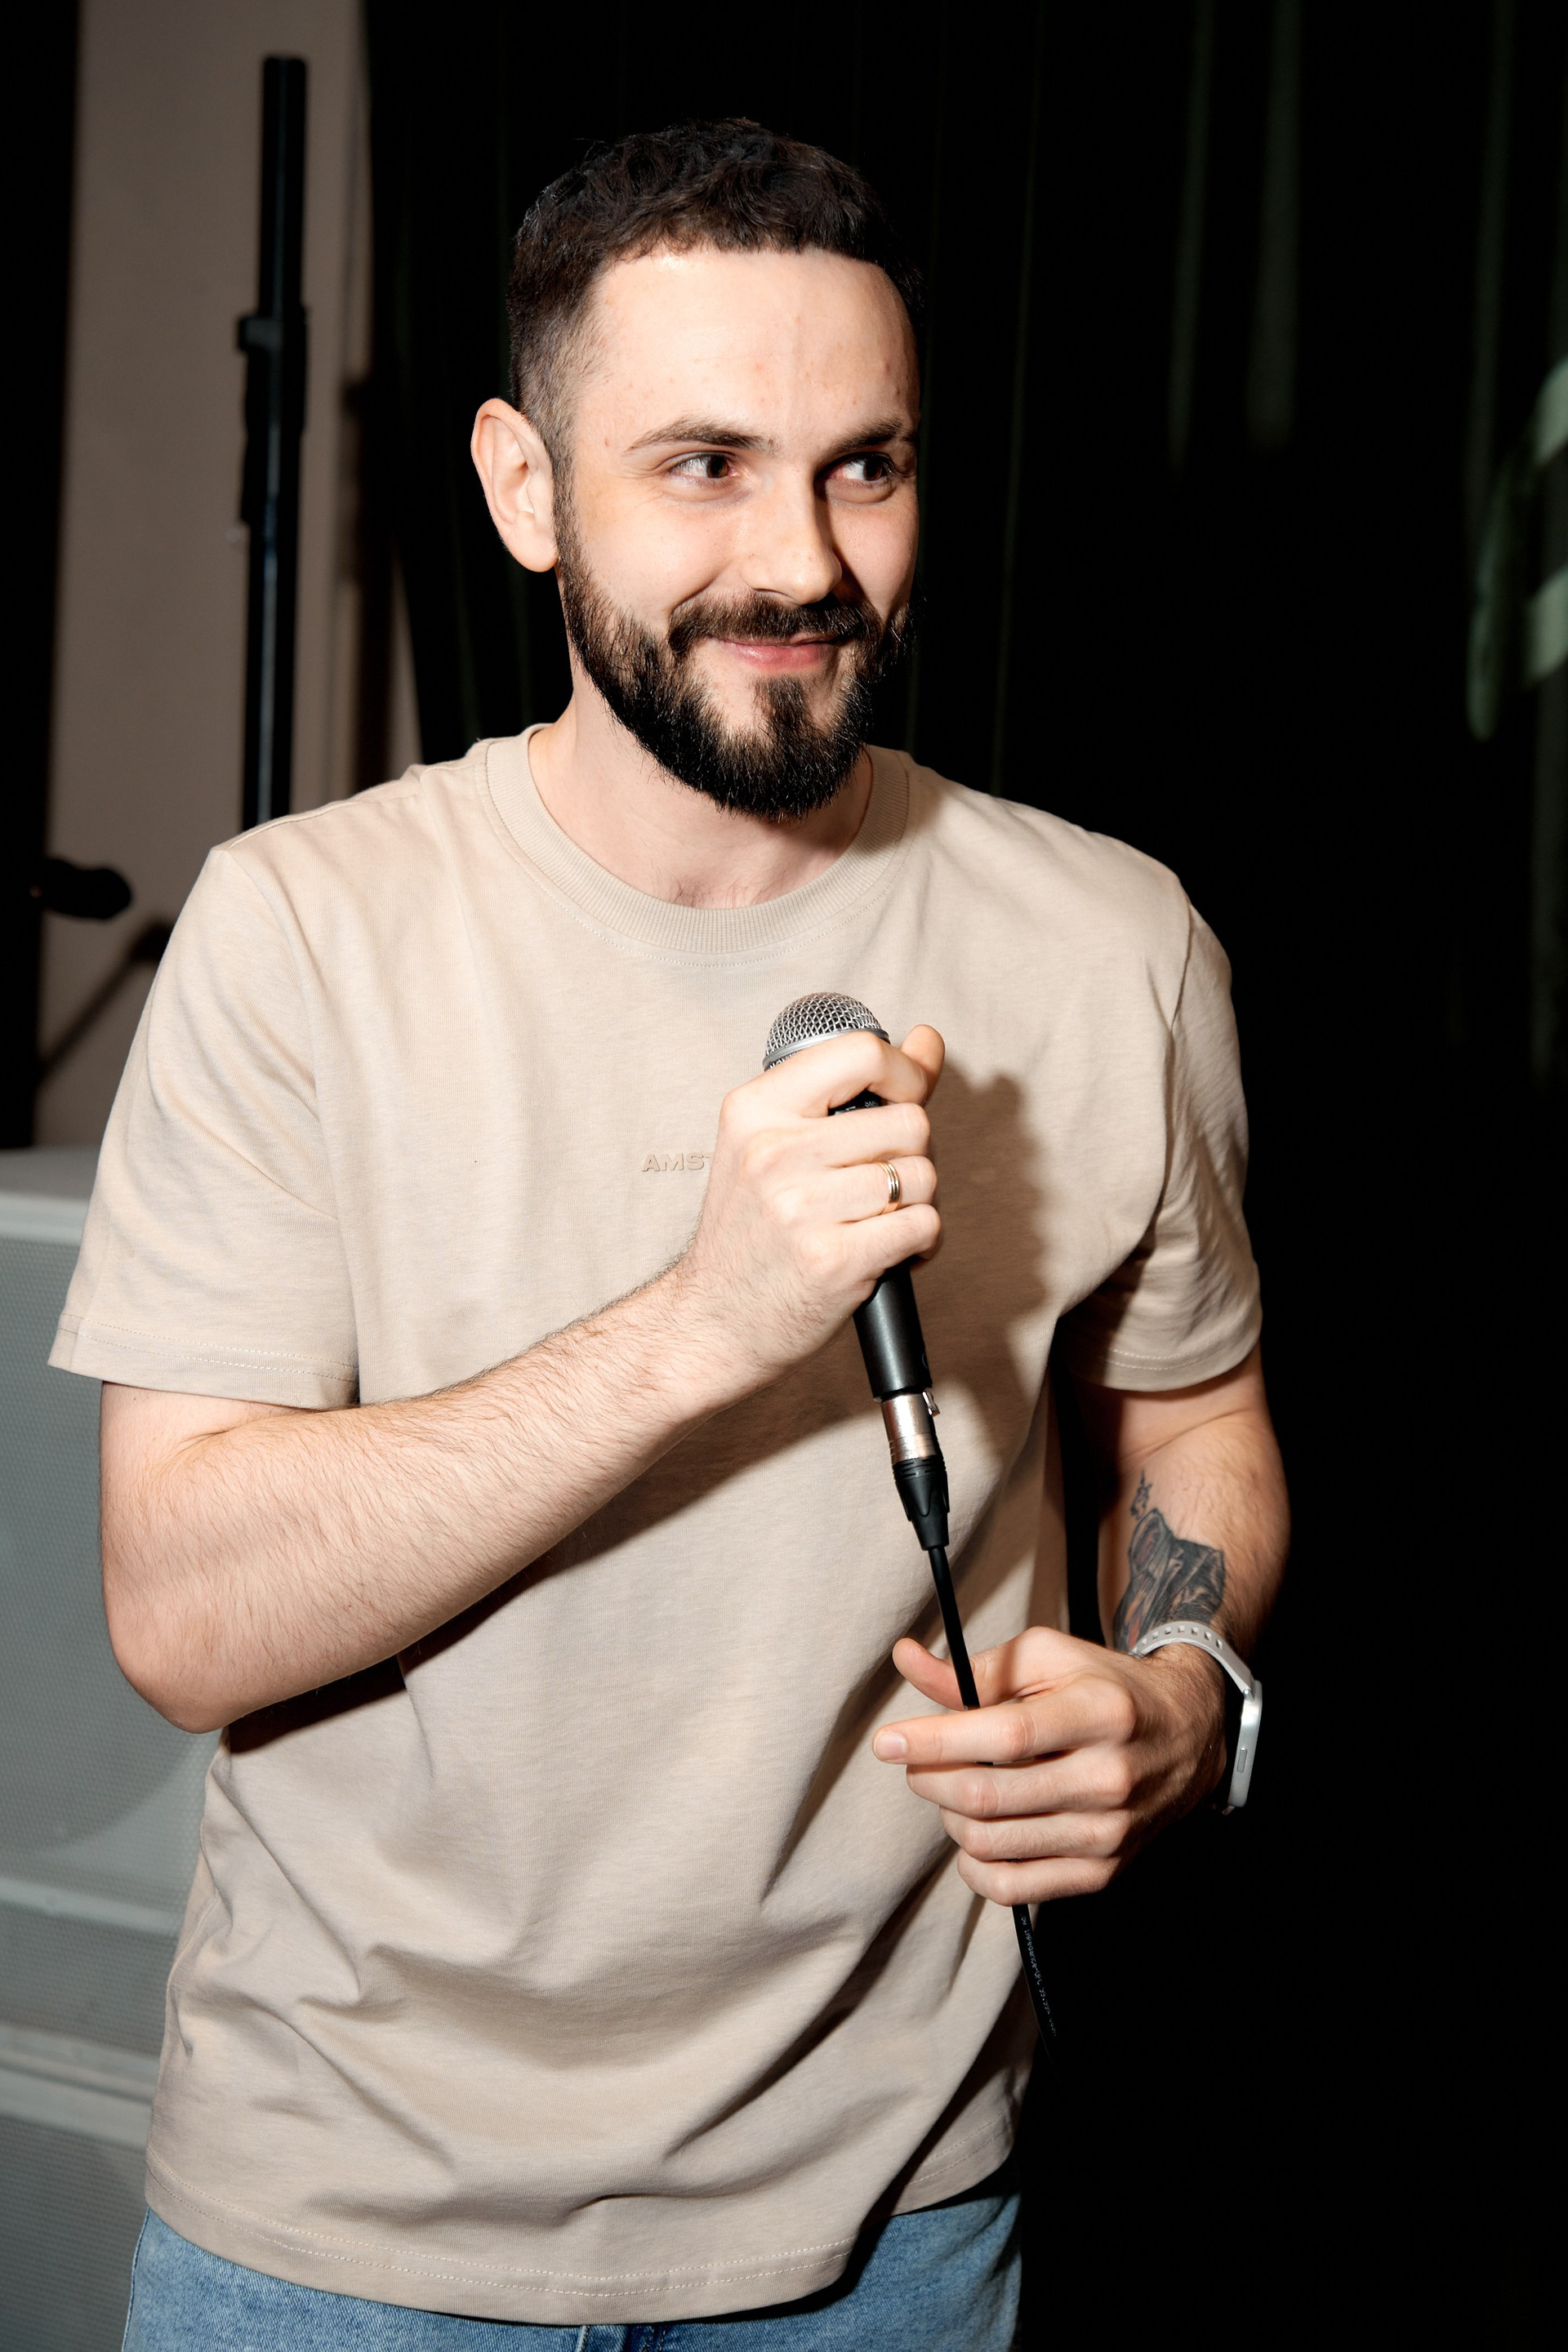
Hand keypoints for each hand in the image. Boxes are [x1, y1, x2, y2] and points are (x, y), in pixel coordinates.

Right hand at [668, 1024, 943, 1394]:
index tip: (904, 1099)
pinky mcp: (832, 1260)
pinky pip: (923, 1226)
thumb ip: (855, 1089)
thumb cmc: (752, 1232)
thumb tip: (927, 1040)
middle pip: (909, 1121)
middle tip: (876, 1185)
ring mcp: (801, 1208)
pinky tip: (887, 1254)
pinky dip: (921, 1244)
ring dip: (915, 1204)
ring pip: (921, 1176)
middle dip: (911, 1155)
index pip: (860, 1052)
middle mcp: (774, 1152)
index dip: (904, 1073)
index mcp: (755, 1109)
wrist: (712, 1321)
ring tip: (876, 1223)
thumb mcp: (778, 1143)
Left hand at [872, 1626, 1227, 1902]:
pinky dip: (974, 1865)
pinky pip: (1014, 1888)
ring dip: (950, 1816)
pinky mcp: (1102, 1871)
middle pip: (989, 1795)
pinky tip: (975, 1832)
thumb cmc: (1103, 1688)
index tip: (888, 1742)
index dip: (935, 1741)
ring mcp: (1108, 1832)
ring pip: (992, 1843)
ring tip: (956, 1788)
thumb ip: (974, 1672)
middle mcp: (1109, 1777)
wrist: (1186, 1736)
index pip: (1003, 1736)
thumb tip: (907, 1661)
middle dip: (930, 1779)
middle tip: (918, 1761)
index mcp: (1098, 1712)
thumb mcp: (1047, 1658)